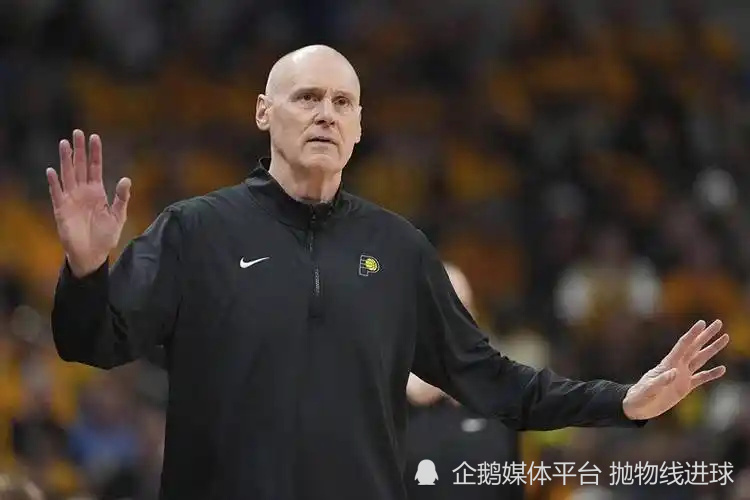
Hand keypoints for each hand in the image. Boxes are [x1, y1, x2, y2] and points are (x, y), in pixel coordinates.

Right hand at [46, 130, 131, 277]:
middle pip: (80, 166)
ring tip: (64, 143)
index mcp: (97, 192)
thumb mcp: (118, 216)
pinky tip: (52, 171)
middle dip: (79, 150)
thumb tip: (126, 178)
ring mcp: (71, 199)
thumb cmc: (105, 236)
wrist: (92, 254)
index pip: (96, 168)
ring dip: (66, 160)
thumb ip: (122, 198)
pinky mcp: (62, 210)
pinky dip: (54, 183)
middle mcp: (83, 192)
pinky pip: (57, 194)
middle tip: (77, 132)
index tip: (94, 137)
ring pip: (68, 175)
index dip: (95, 153)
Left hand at [623, 319, 728, 420]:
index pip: (683, 345)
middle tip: (718, 323)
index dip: (693, 334)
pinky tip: (722, 369)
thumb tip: (674, 372)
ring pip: (700, 359)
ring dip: (712, 349)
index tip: (702, 323)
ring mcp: (682, 376)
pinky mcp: (685, 387)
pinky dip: (712, 374)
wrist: (638, 407)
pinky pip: (701, 378)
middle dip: (706, 335)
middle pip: (695, 347)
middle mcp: (677, 366)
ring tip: (725, 338)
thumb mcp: (649, 389)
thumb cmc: (639, 396)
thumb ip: (661, 381)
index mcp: (668, 364)